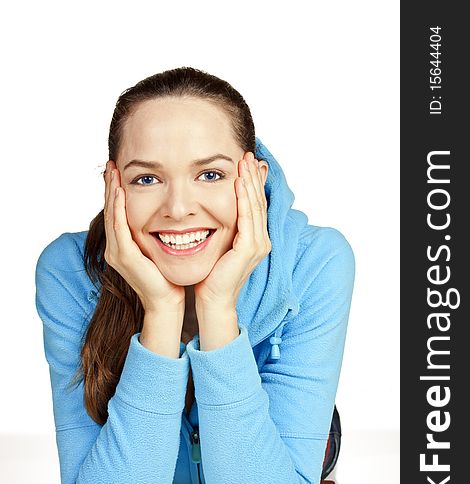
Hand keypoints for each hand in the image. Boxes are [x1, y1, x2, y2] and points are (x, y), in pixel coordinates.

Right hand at [103, 160, 185, 311]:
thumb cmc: (165, 278)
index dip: (114, 192)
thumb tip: (163, 216)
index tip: (117, 171)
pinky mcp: (124, 256)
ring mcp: (116, 253)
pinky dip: (119, 209)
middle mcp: (114, 248)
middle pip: (109, 211)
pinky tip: (120, 193)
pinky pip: (119, 227)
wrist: (166, 302)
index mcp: (121, 246)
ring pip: (111, 215)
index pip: (115, 213)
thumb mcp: (156, 250)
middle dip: (110, 186)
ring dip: (111, 192)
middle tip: (111, 164)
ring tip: (112, 172)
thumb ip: (153, 234)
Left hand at [193, 151, 271, 308]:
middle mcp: (262, 240)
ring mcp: (258, 245)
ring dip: (250, 182)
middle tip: (247, 155)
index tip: (246, 163)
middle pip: (258, 201)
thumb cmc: (212, 275)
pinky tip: (239, 184)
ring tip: (244, 163)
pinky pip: (248, 219)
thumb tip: (214, 210)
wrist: (213, 299)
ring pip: (255, 207)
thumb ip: (224, 228)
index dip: (253, 183)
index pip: (256, 205)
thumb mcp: (220, 245)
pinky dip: (244, 199)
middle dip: (253, 177)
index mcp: (256, 239)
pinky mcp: (249, 249)